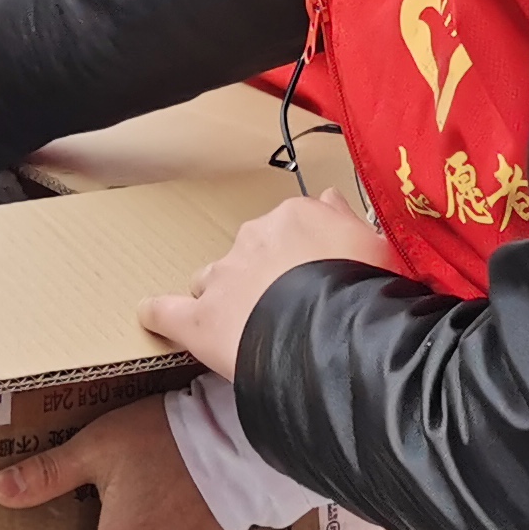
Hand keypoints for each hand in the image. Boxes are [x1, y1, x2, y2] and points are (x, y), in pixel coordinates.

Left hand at [138, 190, 398, 379]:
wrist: (334, 333)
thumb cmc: (366, 292)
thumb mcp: (377, 247)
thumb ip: (347, 219)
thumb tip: (330, 196)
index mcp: (296, 218)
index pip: (289, 228)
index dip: (298, 255)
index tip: (309, 275)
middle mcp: (254, 238)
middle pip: (248, 254)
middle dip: (260, 277)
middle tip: (284, 308)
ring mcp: (224, 277)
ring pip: (211, 280)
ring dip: (220, 297)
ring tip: (239, 327)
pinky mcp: (200, 319)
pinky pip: (167, 311)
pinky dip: (158, 314)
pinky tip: (152, 317)